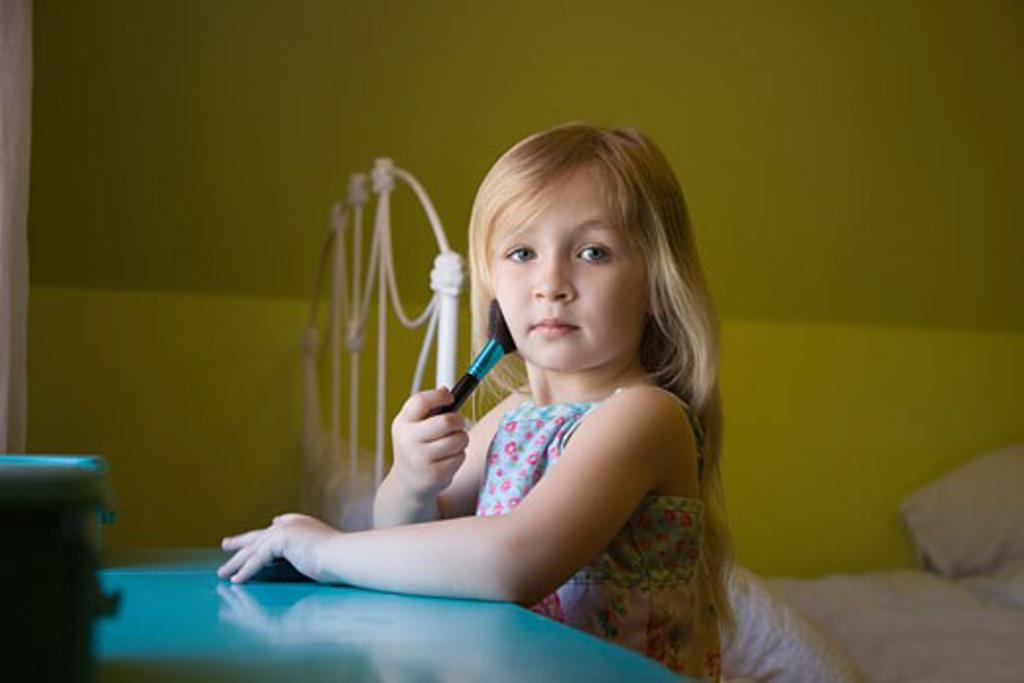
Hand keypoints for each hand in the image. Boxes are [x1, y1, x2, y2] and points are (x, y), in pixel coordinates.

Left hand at [218, 513, 338, 583]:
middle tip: (225, 544)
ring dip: (236, 562)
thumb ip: (304, 548)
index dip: (263, 533)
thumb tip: (293, 555)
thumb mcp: (319, 550)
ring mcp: (284, 531)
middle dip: (240, 542)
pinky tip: (236, 581)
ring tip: (223, 573)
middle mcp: (290, 525)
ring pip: (253, 549)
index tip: (255, 537)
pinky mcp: (280, 541)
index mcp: (300, 525)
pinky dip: (246, 571)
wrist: (343, 556)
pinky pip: (257, 560)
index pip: (276, 527)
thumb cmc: (338, 559)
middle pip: (258, 536)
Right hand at [389, 386, 468, 498]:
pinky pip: (460, 457)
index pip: (421, 401)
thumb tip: (444, 390)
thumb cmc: (416, 445)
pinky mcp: (434, 475)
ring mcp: (420, 459)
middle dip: (458, 421)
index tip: (450, 398)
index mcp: (402, 423)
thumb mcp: (414, 425)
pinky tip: (447, 460)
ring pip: (458, 439)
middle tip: (458, 424)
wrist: (407, 481)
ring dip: (462, 439)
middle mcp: (408, 441)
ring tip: (452, 443)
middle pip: (446, 421)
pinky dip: (459, 456)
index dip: (440, 396)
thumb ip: (429, 407)